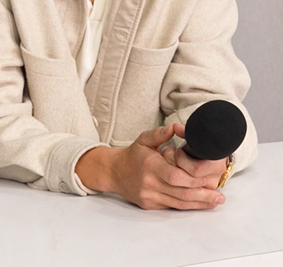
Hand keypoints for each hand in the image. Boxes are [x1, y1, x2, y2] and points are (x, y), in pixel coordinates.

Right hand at [76, 124, 224, 209]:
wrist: (113, 172)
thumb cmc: (133, 155)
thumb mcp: (144, 139)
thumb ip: (161, 133)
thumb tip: (179, 127)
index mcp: (150, 166)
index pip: (176, 177)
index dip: (195, 181)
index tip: (210, 180)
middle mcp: (149, 183)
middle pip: (181, 193)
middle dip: (203, 195)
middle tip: (220, 196)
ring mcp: (149, 196)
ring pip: (179, 203)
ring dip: (199, 203)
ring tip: (215, 201)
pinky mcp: (149, 205)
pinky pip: (172, 207)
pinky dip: (187, 206)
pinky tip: (200, 204)